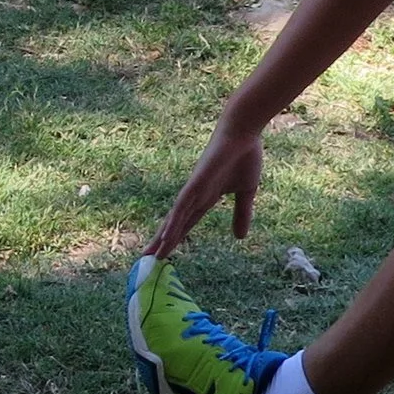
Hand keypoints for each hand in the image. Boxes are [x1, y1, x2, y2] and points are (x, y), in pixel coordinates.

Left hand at [147, 118, 266, 256]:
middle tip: (147, 259)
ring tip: (152, 254)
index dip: (175, 239)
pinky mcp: (196, 181)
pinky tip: (167, 234)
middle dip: (162, 241)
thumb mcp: (246, 194)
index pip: (186, 224)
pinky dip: (175, 220)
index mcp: (206, 198)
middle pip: (174, 224)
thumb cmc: (244, 158)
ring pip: (174, 218)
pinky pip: (183, 205)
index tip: (165, 253)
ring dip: (164, 236)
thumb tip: (240, 238)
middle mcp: (195, 196)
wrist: (243, 133)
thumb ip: (242, 214)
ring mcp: (194, 188)